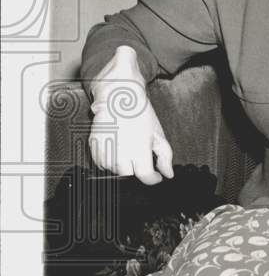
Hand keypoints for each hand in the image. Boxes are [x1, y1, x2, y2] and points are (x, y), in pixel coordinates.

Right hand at [88, 45, 173, 184]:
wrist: (118, 97)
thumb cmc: (139, 113)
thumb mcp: (158, 134)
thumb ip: (165, 156)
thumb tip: (168, 174)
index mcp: (139, 150)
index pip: (145, 176)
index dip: (153, 179)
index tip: (156, 176)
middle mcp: (120, 153)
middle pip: (128, 176)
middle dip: (137, 171)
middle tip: (141, 160)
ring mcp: (105, 151)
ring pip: (114, 171)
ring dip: (122, 166)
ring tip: (129, 150)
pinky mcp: (94, 147)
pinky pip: (101, 164)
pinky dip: (109, 161)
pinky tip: (117, 150)